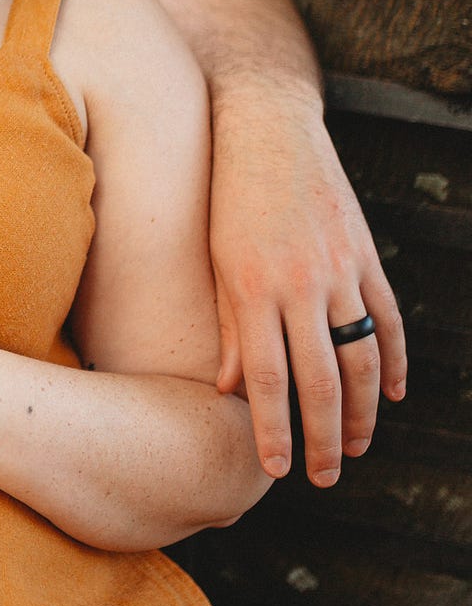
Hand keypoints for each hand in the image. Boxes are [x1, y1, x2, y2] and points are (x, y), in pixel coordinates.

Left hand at [208, 82, 405, 488]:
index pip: (266, 379)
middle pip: (320, 381)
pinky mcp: (363, 253)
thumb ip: (224, 327)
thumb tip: (226, 390)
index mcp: (252, 289)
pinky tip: (390, 394)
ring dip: (361, 410)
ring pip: (361, 357)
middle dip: (323, 437)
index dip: (274, 429)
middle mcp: (300, 283)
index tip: (277, 469)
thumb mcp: (213, 260)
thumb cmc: (226, 198)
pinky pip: (386, 318)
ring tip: (354, 447)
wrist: (266, 128)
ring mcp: (339, 268)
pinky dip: (393, 359)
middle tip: (322, 477)